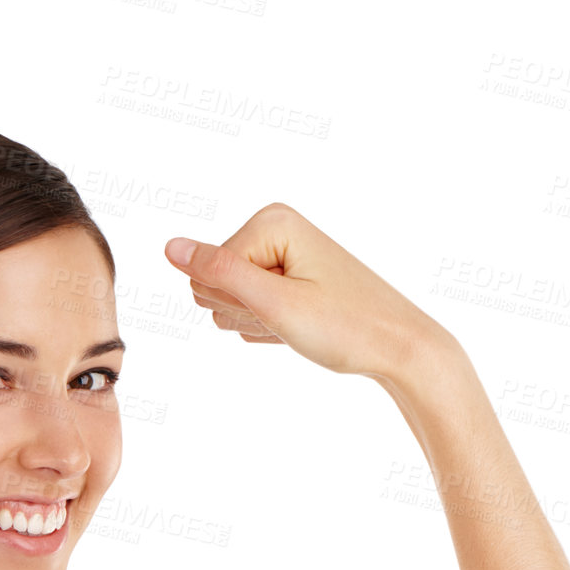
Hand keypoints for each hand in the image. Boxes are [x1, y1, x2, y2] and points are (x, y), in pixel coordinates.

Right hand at [163, 202, 453, 379]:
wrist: (400, 347)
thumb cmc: (345, 327)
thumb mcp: (276, 304)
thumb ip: (219, 273)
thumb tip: (170, 246)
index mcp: (270, 221)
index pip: (209, 274)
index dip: (242, 305)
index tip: (288, 309)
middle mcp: (275, 228)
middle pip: (215, 284)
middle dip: (247, 313)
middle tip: (295, 319)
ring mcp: (283, 254)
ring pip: (231, 302)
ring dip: (260, 324)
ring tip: (303, 325)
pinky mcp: (289, 279)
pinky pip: (253, 310)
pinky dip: (273, 327)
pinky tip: (305, 329)